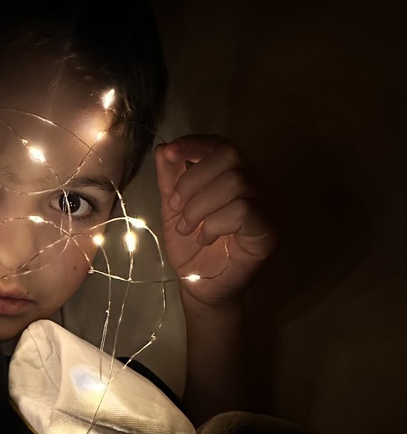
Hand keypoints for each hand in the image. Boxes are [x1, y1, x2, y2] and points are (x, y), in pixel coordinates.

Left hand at [154, 135, 279, 308]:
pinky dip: (215, 222)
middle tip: (175, 206)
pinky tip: (205, 238)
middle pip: (230, 156)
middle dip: (193, 178)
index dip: (194, 143)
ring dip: (200, 205)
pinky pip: (244, 210)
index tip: (168, 153)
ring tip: (187, 228)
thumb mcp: (175, 210)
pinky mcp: (271, 230)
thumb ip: (171, 180)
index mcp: (237, 175)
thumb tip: (163, 149)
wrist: (201, 289)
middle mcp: (258, 185)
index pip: (221, 145)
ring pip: (236, 181)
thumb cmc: (192, 249)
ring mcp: (269, 206)